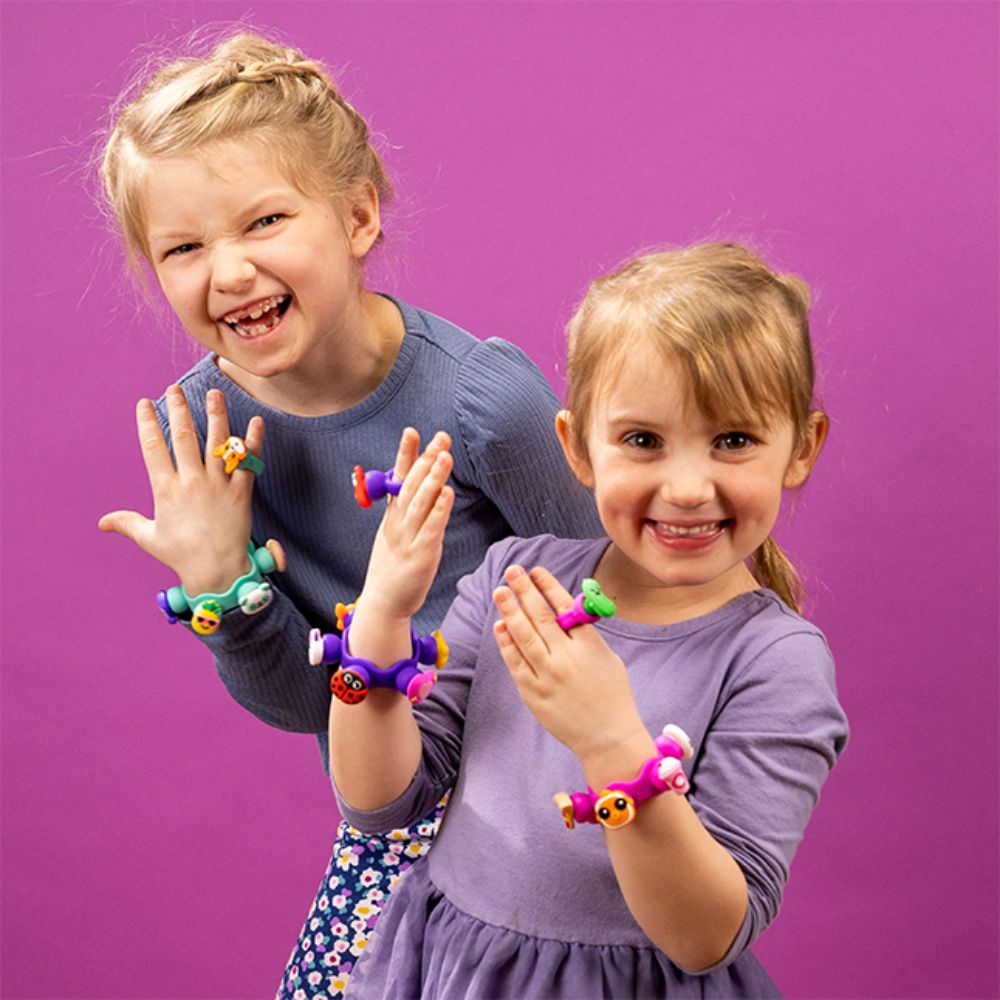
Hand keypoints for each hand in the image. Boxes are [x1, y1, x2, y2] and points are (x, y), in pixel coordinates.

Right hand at [98, 386, 260, 594]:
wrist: (217, 571)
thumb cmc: (182, 556)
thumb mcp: (150, 538)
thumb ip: (128, 523)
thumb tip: (102, 522)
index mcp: (166, 489)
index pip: (153, 447)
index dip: (147, 423)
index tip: (144, 403)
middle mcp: (191, 482)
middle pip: (184, 437)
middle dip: (179, 409)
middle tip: (175, 389)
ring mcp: (218, 485)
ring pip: (218, 442)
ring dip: (216, 414)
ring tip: (214, 393)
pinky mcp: (242, 492)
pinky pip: (249, 461)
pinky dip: (254, 441)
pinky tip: (257, 422)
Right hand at [355, 428, 454, 626]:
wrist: (383, 604)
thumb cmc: (393, 569)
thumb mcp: (396, 535)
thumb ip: (409, 512)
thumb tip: (430, 487)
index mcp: (392, 517)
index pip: (398, 479)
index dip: (406, 454)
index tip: (412, 431)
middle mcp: (398, 524)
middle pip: (411, 485)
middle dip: (426, 459)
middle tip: (441, 437)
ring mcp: (407, 539)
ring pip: (420, 502)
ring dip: (433, 477)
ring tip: (445, 455)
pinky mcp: (420, 556)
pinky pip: (430, 529)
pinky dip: (439, 510)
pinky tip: (447, 493)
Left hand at [493, 565, 645, 764]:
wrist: (608, 738)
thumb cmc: (612, 694)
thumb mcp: (607, 657)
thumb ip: (584, 635)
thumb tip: (562, 609)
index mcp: (589, 646)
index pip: (564, 607)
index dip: (547, 586)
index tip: (536, 570)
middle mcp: (567, 658)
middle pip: (540, 616)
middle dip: (524, 590)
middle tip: (512, 571)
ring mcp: (547, 676)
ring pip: (523, 635)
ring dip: (510, 610)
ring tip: (500, 591)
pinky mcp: (533, 693)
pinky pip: (515, 662)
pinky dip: (506, 642)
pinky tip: (500, 625)